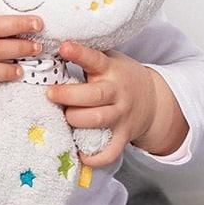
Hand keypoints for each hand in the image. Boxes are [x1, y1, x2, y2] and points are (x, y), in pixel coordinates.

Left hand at [46, 41, 159, 166]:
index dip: (79, 53)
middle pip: (94, 95)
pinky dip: (95, 157)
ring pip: (98, 120)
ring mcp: (121, 116)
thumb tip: (51, 47)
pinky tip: (79, 154)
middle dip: (68, 96)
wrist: (153, 99)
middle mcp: (117, 93)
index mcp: (110, 69)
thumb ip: (87, 56)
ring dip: (76, 120)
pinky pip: (110, 151)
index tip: (64, 47)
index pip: (94, 59)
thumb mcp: (109, 60)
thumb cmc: (120, 76)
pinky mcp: (122, 136)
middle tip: (50, 94)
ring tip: (65, 116)